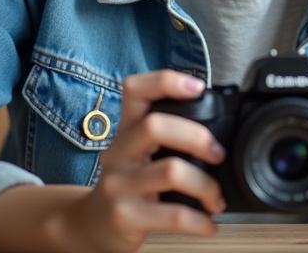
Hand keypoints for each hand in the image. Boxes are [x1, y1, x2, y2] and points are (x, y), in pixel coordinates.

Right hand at [50, 70, 226, 252]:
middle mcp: (118, 153)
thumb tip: (215, 131)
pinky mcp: (123, 216)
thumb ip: (163, 138)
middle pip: (154, 126)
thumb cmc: (125, 186)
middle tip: (218, 154)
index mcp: (126, 131)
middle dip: (196, 136)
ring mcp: (118, 185)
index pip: (135, 90)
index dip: (165, 81)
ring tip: (216, 198)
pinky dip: (199, 221)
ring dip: (205, 185)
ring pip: (170, 171)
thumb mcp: (135, 155)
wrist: (90, 227)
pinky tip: (208, 224)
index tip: (197, 87)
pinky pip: (172, 215)